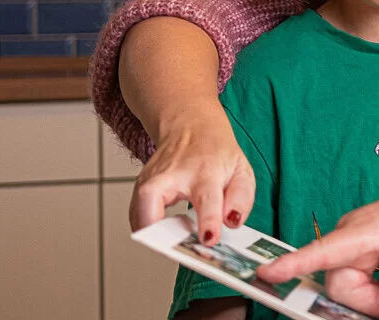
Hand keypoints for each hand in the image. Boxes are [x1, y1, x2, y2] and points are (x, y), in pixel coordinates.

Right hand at [130, 103, 254, 246]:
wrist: (192, 128)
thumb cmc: (218, 154)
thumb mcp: (242, 171)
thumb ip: (241, 200)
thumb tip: (231, 223)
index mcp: (204, 171)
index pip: (206, 199)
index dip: (208, 222)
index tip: (209, 240)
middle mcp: (172, 174)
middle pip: (152, 200)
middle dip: (159, 231)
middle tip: (176, 250)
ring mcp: (151, 179)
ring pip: (138, 210)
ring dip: (150, 235)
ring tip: (170, 247)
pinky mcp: (140, 187)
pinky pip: (136, 215)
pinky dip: (146, 229)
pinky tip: (161, 235)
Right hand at [256, 173, 378, 319]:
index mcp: (370, 228)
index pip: (328, 249)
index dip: (296, 263)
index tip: (268, 272)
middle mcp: (352, 232)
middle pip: (339, 286)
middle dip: (368, 303)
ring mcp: (350, 242)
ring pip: (345, 287)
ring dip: (372, 297)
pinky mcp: (353, 250)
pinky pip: (351, 283)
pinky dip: (372, 292)